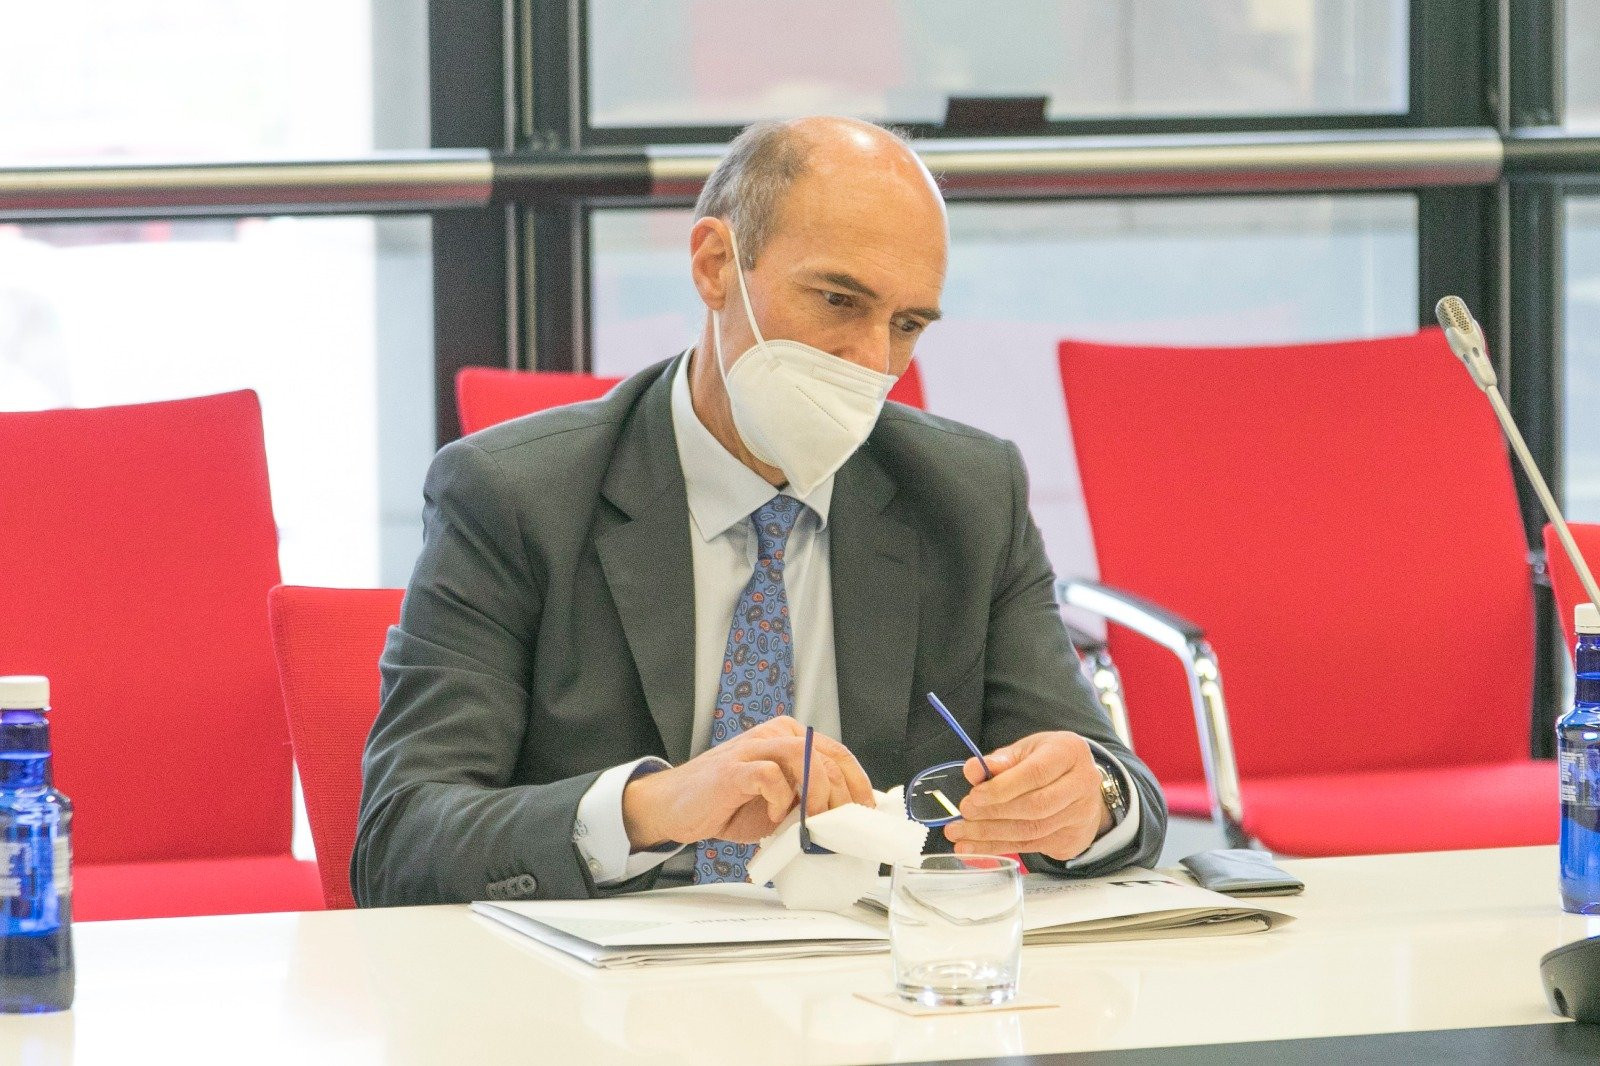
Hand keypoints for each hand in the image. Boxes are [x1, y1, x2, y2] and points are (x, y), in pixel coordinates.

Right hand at [621, 716, 874, 848]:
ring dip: (817, 795)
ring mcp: (753, 748)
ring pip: (805, 759)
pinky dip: (780, 800)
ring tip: (811, 821)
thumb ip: (808, 801)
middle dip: (840, 797)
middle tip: (838, 826)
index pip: (838, 753)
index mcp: (789, 738)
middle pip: (827, 758)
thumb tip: (846, 817)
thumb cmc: (728, 804)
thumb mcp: (779, 803)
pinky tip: (774, 815)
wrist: (677, 806)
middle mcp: (775, 735)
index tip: (867, 809)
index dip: (858, 782)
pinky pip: (770, 776)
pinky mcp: (734, 768)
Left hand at [942, 731, 1111, 861]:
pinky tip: (973, 847)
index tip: (975, 795)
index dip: (1003, 787)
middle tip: (965, 813)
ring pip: (1032, 830)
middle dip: (995, 812)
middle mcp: (1082, 784)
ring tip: (960, 833)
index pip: (1036, 774)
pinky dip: (997, 847)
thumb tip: (972, 770)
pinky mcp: (1071, 838)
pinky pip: (1030, 846)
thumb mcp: (1026, 751)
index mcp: (1069, 752)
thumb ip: (1000, 761)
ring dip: (991, 834)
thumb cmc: (1047, 762)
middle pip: (1035, 806)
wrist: (1080, 786)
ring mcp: (1080, 815)